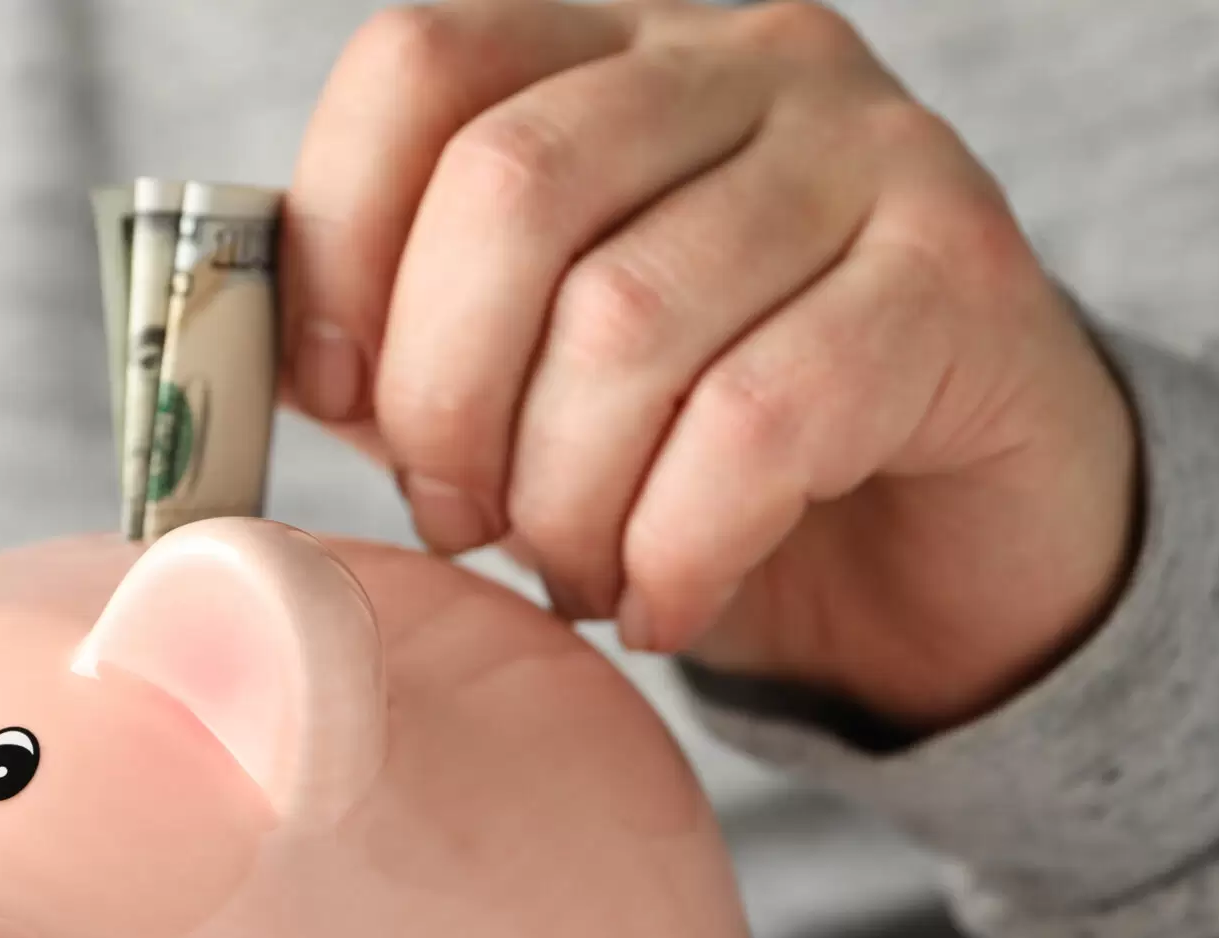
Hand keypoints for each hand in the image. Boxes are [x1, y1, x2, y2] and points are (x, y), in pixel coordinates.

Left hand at [285, 0, 1138, 733]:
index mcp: (609, 56)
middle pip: (512, 187)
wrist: (950, 540)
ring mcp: (872, 154)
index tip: (329, 395)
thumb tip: (254, 373)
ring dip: (564, 500)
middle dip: (446, 397)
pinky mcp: (964, 280)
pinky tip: (663, 600)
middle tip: (459, 519)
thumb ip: (396, 354)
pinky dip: (675, 547)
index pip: (420, 67)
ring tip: (575, 572)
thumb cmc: (696, 453)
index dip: (338, 242)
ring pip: (627, 320)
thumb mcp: (521, 386)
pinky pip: (758, 423)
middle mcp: (747, 62)